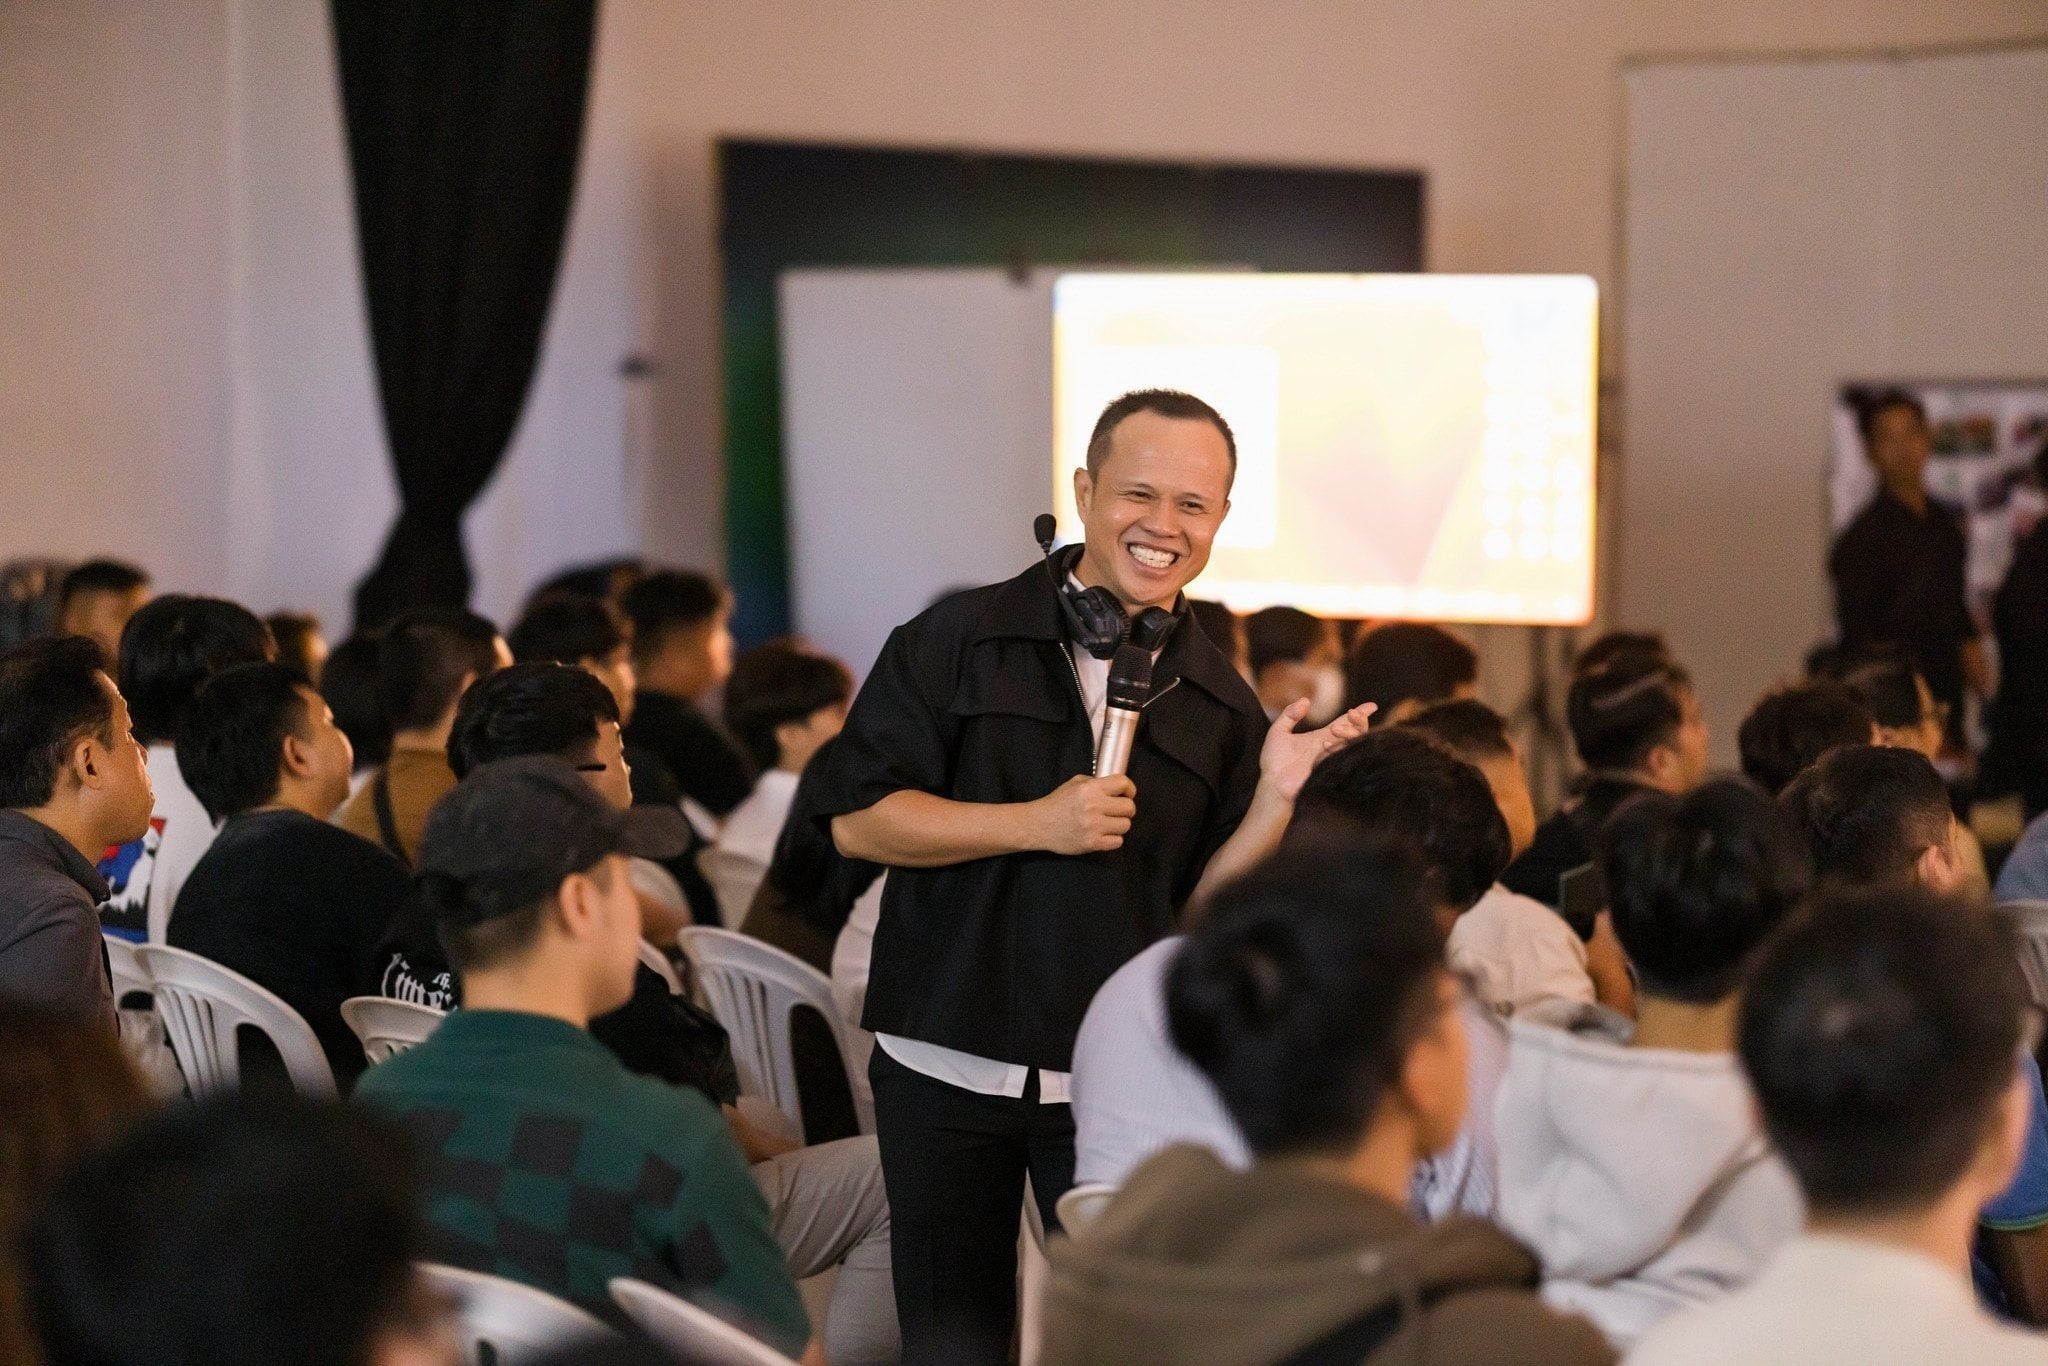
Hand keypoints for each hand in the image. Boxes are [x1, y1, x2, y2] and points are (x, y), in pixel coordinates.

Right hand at [1032, 774, 1137, 854]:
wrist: (1039, 824)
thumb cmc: (1058, 802)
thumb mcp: (1075, 783)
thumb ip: (1096, 783)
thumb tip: (1118, 788)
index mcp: (1090, 788)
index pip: (1123, 783)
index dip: (1129, 789)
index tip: (1126, 794)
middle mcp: (1094, 806)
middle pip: (1129, 807)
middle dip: (1125, 809)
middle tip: (1115, 811)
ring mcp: (1093, 826)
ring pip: (1125, 825)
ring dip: (1118, 825)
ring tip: (1107, 823)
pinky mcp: (1091, 843)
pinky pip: (1118, 842)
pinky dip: (1113, 839)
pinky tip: (1103, 834)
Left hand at [1259, 698, 1377, 800]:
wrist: (1271, 785)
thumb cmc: (1274, 761)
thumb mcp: (1278, 732)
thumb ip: (1290, 714)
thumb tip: (1306, 700)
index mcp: (1322, 737)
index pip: (1345, 723)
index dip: (1360, 714)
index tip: (1372, 706)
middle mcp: (1331, 748)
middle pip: (1356, 733)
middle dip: (1360, 722)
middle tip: (1352, 713)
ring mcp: (1332, 760)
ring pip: (1354, 746)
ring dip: (1351, 734)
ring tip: (1336, 729)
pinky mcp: (1330, 772)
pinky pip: (1342, 760)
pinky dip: (1337, 749)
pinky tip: (1326, 743)